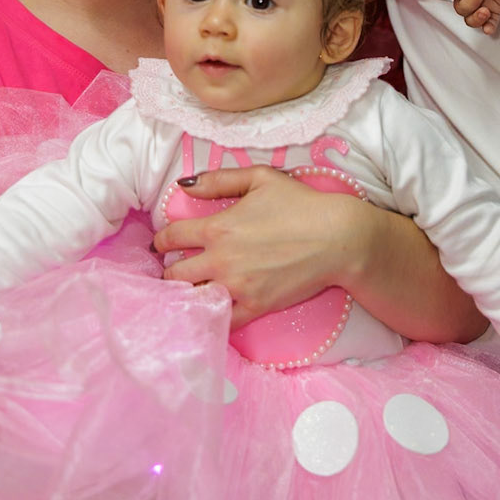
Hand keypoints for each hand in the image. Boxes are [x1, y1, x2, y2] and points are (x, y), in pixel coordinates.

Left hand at [154, 165, 483, 344]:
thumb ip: (219, 180)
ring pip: (192, 299)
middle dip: (168, 271)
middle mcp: (221, 259)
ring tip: (188, 292)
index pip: (171, 237)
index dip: (161, 240)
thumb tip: (184, 185)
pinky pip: (222, 321)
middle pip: (173, 274)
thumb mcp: (260, 178)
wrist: (338, 238)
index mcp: (218, 227)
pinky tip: (210, 312)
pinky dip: (212, 317)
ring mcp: (237, 287)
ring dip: (185, 296)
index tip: (162, 244)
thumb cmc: (301, 204)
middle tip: (172, 270)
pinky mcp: (256, 307)